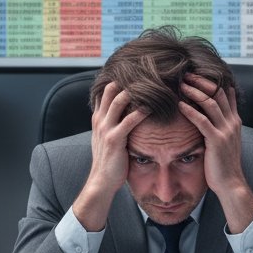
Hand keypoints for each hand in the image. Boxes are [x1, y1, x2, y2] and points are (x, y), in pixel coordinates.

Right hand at [73, 81, 145, 230]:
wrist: (101, 181)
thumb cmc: (109, 160)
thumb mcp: (106, 138)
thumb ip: (113, 124)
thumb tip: (126, 113)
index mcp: (98, 117)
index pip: (106, 91)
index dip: (119, 80)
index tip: (137, 71)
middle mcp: (100, 119)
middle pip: (112, 89)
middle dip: (129, 80)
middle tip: (148, 71)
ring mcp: (106, 128)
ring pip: (120, 100)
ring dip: (136, 91)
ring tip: (153, 83)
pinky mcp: (115, 139)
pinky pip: (130, 119)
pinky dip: (142, 111)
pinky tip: (154, 106)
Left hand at [178, 73, 252, 231]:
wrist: (231, 183)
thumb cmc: (223, 164)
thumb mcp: (224, 141)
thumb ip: (218, 127)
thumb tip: (206, 116)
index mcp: (234, 121)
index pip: (226, 93)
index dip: (212, 81)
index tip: (197, 73)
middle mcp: (232, 122)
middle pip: (218, 92)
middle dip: (202, 81)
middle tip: (186, 74)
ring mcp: (225, 131)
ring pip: (211, 102)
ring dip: (195, 91)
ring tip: (181, 84)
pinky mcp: (216, 141)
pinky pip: (202, 121)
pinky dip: (190, 110)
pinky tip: (180, 105)